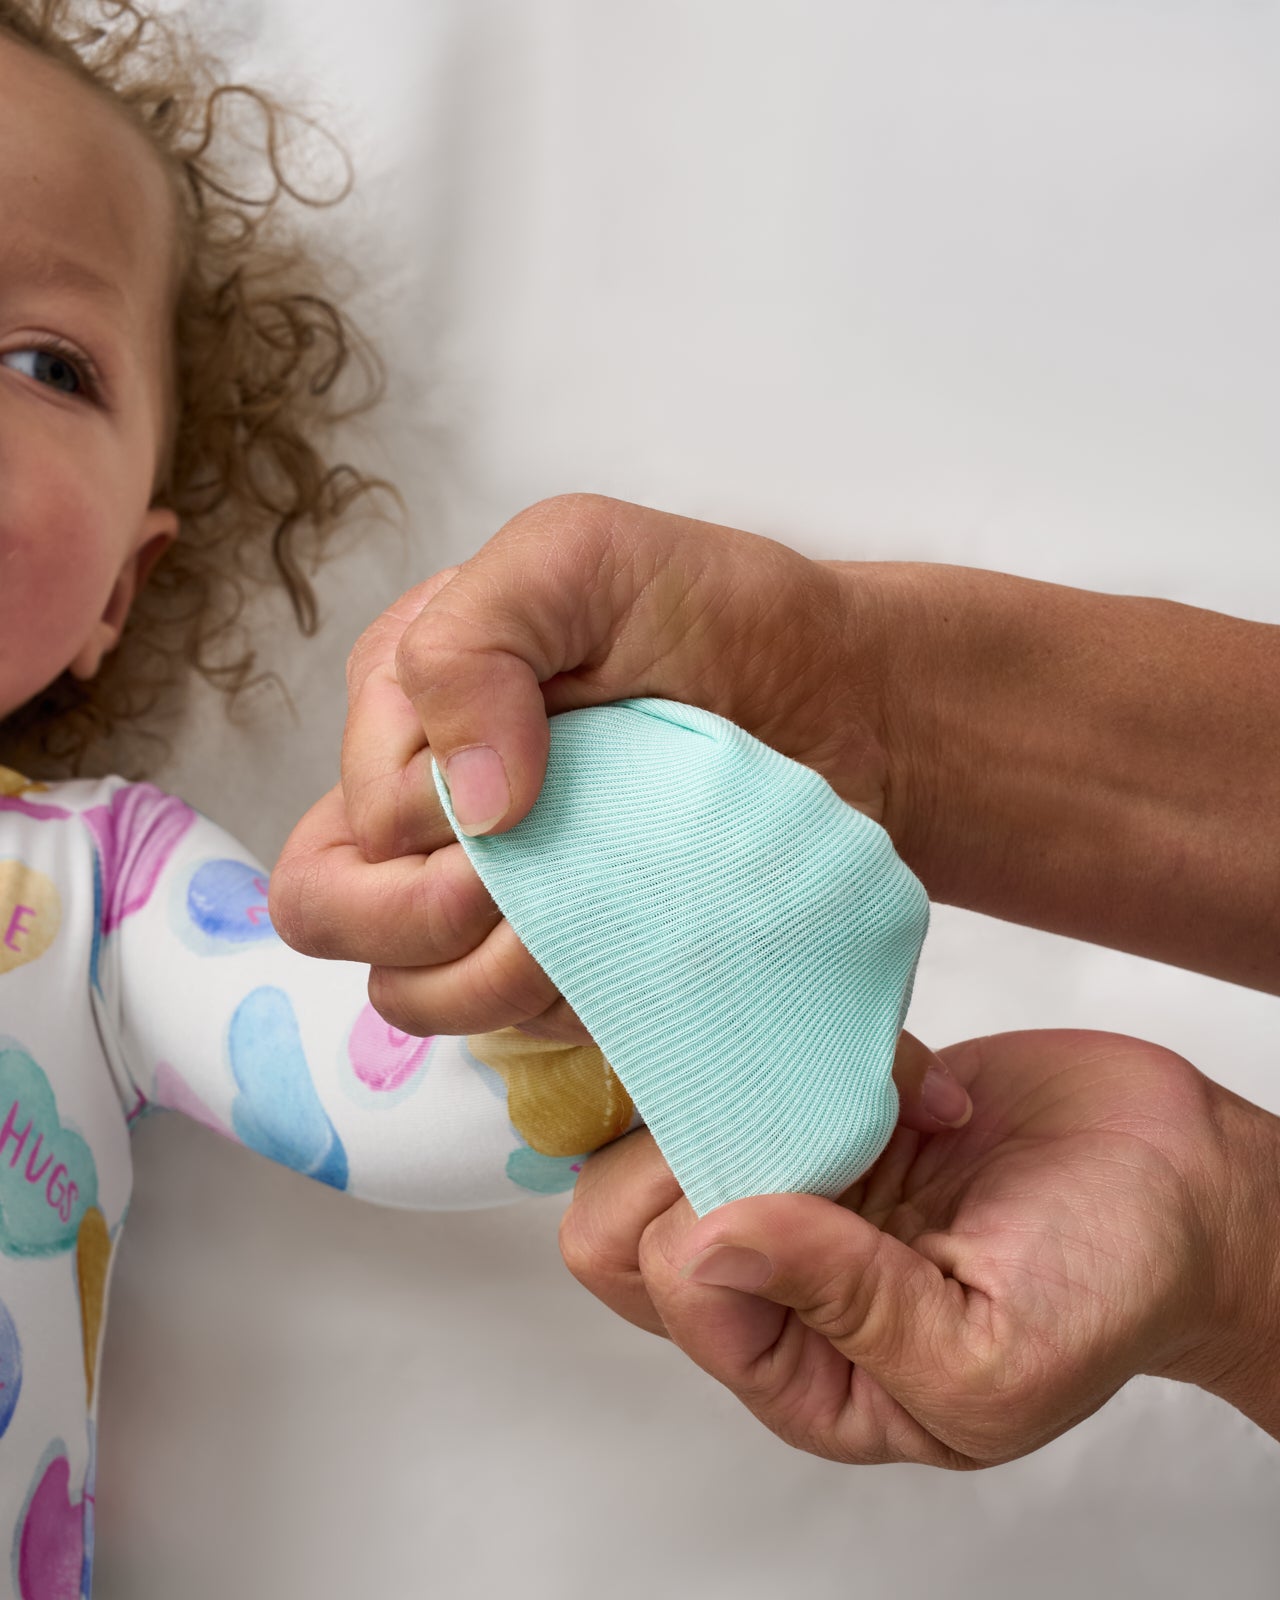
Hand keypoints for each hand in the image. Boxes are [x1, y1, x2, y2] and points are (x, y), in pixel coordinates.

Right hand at [271, 494, 891, 1043]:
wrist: (850, 705)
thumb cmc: (720, 618)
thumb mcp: (578, 559)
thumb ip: (474, 638)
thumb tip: (467, 802)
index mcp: (407, 712)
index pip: (343, 821)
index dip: (419, 824)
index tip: (534, 788)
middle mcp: (431, 811)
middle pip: (330, 916)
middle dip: (427, 913)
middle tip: (535, 871)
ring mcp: (496, 899)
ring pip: (412, 993)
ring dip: (500, 968)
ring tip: (603, 902)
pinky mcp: (566, 962)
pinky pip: (513, 1027)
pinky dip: (565, 997)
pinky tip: (630, 937)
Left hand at [559, 1029, 1279, 1463]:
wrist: (1187, 1182)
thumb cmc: (1111, 1289)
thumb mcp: (991, 1351)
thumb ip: (850, 1311)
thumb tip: (704, 1246)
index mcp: (800, 1371)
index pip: (661, 1284)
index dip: (699, 1209)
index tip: (795, 1160)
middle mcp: (774, 1280)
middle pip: (627, 1207)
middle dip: (690, 1137)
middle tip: (789, 1105)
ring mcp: (795, 1182)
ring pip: (673, 1121)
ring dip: (756, 1085)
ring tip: (866, 1099)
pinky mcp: (826, 1106)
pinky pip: (757, 1059)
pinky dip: (826, 1047)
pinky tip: (915, 1085)